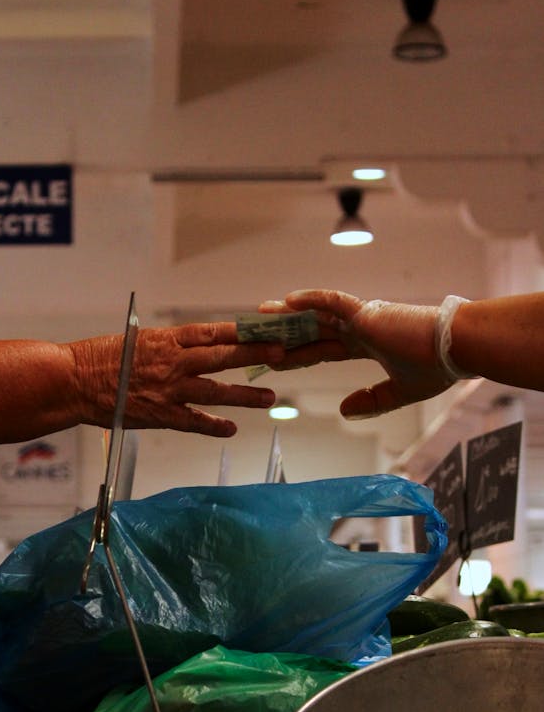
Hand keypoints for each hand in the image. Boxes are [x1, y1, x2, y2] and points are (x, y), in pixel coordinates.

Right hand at [70, 323, 282, 436]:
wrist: (75, 380)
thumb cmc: (101, 357)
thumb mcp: (138, 339)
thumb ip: (169, 345)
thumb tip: (195, 345)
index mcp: (168, 339)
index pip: (214, 332)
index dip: (243, 331)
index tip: (266, 329)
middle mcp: (174, 362)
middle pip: (224, 357)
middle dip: (255, 355)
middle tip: (281, 355)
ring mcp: (169, 389)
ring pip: (217, 391)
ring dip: (245, 395)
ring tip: (269, 398)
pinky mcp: (160, 414)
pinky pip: (194, 421)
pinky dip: (214, 425)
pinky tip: (231, 428)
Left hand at [258, 290, 446, 418]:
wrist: (458, 350)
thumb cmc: (437, 368)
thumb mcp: (400, 392)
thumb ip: (372, 401)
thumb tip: (343, 412)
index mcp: (367, 344)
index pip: (323, 350)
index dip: (298, 355)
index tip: (273, 361)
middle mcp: (360, 328)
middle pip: (312, 330)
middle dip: (282, 334)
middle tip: (254, 337)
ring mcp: (362, 317)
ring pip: (315, 315)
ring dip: (286, 316)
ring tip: (258, 317)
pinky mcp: (367, 312)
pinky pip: (332, 301)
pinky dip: (310, 299)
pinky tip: (286, 301)